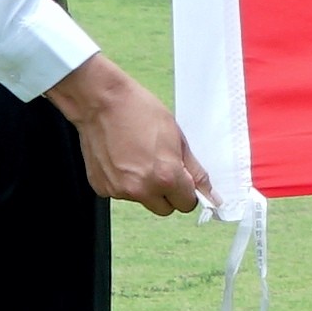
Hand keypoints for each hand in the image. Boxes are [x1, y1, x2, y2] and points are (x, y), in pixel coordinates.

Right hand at [46, 52, 216, 216]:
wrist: (101, 102)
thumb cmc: (140, 112)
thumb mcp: (178, 138)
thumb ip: (194, 170)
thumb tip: (210, 194)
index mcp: (165, 177)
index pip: (186, 204)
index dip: (188, 191)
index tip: (184, 180)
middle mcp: (141, 189)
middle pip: (165, 208)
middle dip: (168, 194)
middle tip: (163, 168)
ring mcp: (118, 190)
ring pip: (142, 200)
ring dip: (145, 187)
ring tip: (138, 157)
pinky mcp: (101, 187)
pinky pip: (121, 192)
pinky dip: (124, 181)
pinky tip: (122, 158)